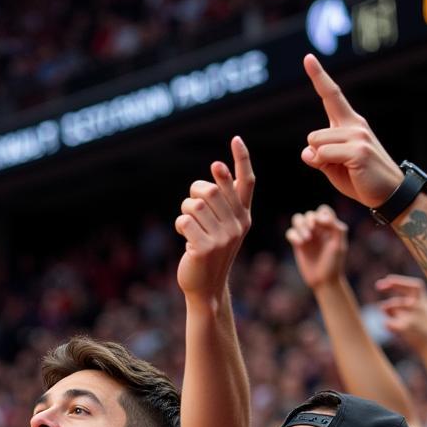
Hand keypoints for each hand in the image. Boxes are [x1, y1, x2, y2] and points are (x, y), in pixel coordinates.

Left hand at [176, 136, 254, 301]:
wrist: (205, 287)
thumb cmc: (209, 252)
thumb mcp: (221, 227)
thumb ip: (221, 202)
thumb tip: (217, 168)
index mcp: (244, 217)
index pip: (246, 183)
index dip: (241, 159)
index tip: (236, 139)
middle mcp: (237, 225)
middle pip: (211, 190)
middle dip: (195, 194)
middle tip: (193, 209)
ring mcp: (223, 237)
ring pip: (195, 205)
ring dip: (186, 211)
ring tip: (190, 226)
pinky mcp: (205, 247)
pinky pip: (185, 221)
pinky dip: (180, 226)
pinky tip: (185, 238)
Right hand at [286, 205, 347, 289]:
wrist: (324, 280)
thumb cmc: (334, 263)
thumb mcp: (339, 245)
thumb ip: (336, 227)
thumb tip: (323, 217)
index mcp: (330, 227)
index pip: (323, 210)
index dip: (321, 214)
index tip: (323, 224)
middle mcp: (318, 230)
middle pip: (309, 214)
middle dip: (309, 220)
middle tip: (312, 231)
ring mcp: (307, 237)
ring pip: (297, 220)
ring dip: (300, 226)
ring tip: (306, 239)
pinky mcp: (297, 245)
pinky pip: (290, 232)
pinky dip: (293, 235)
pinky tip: (300, 244)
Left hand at [301, 54, 402, 208]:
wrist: (389, 194)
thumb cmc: (360, 180)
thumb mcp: (333, 168)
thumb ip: (318, 157)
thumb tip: (307, 150)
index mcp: (350, 124)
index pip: (331, 96)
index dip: (318, 77)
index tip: (307, 57)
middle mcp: (355, 125)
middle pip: (313, 135)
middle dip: (316, 155)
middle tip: (339, 167)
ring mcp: (358, 136)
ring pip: (316, 145)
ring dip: (322, 162)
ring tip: (345, 170)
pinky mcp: (358, 150)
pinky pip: (324, 155)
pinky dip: (327, 166)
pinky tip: (348, 172)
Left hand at [375, 275, 426, 349]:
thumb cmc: (425, 329)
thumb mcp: (421, 313)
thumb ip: (405, 307)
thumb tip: (382, 306)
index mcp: (425, 302)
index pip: (415, 286)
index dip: (401, 281)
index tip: (387, 279)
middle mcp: (419, 307)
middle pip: (404, 290)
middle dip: (392, 284)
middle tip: (378, 285)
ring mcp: (412, 317)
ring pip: (391, 306)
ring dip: (387, 307)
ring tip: (387, 312)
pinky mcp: (405, 328)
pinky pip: (387, 322)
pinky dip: (386, 323)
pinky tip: (388, 325)